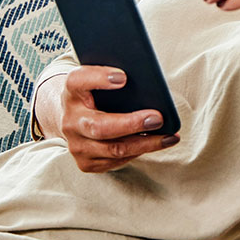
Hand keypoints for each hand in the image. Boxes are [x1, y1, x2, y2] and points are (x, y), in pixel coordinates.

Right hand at [57, 65, 179, 172]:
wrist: (72, 118)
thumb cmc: (94, 94)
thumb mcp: (99, 79)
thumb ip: (116, 76)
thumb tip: (150, 83)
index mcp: (72, 91)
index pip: (79, 80)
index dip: (99, 78)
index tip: (123, 76)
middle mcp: (70, 120)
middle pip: (98, 126)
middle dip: (131, 124)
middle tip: (158, 118)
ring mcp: (76, 145)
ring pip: (113, 149)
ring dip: (145, 143)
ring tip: (169, 137)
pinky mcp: (86, 163)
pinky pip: (116, 161)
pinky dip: (138, 152)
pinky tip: (156, 144)